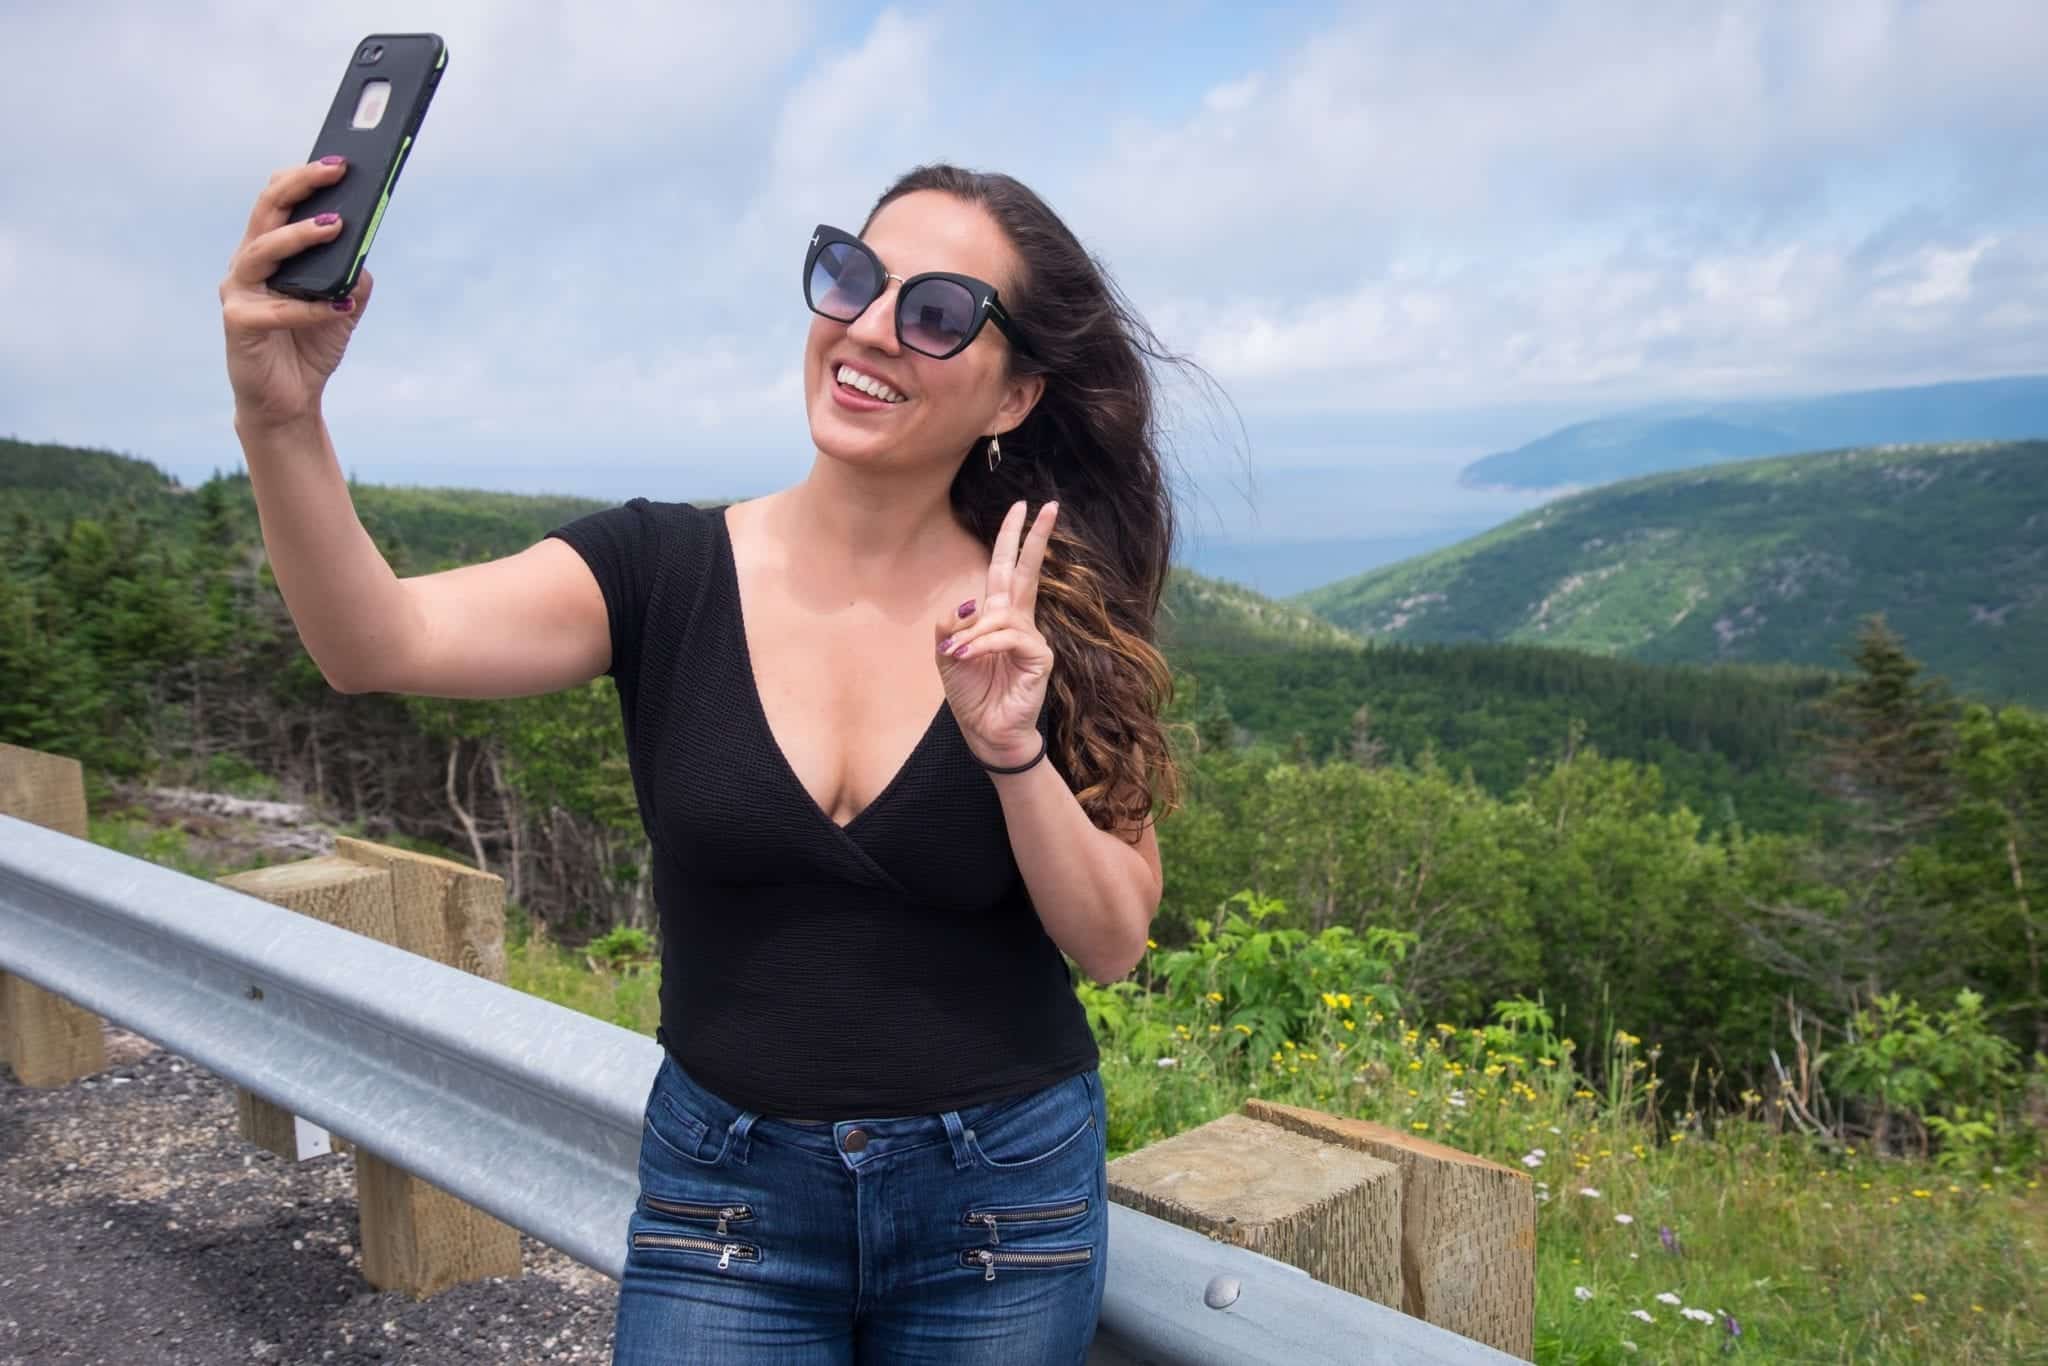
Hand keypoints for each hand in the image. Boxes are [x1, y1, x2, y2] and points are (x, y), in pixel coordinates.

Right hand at [220, 158, 374, 430]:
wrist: (290, 399)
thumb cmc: (311, 344)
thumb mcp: (343, 307)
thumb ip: (351, 277)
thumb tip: (362, 249)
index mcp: (270, 251)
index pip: (277, 201)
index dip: (302, 178)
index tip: (338, 161)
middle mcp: (249, 264)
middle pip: (267, 211)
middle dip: (301, 186)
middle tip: (335, 170)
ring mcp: (239, 291)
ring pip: (262, 250)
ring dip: (299, 236)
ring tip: (335, 225)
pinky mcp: (239, 323)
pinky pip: (273, 310)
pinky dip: (307, 308)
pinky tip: (338, 309)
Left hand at [935, 499, 1058, 767]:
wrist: (986, 731)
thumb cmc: (971, 693)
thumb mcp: (947, 654)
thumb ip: (950, 626)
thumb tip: (968, 605)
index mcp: (999, 615)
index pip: (1006, 569)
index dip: (1013, 539)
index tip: (1023, 507)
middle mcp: (1019, 621)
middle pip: (1026, 571)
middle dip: (1035, 538)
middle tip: (1048, 506)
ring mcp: (1032, 638)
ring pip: (1001, 614)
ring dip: (975, 633)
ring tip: (958, 655)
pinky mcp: (1039, 657)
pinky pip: (1009, 637)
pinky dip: (985, 645)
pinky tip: (969, 658)